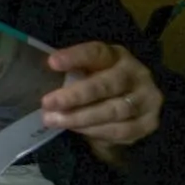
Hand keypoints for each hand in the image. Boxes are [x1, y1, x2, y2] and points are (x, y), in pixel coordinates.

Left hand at [41, 41, 162, 161]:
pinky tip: (76, 130)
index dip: (75, 57)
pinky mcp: (148, 123)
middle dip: (74, 96)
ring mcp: (146, 99)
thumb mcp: (86, 72)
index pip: (97, 53)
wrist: (133, 106)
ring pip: (113, 110)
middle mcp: (136, 75)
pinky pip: (120, 131)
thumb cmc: (99, 84)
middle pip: (106, 85)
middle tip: (47, 103)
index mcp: (116, 56)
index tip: (52, 62)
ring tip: (53, 120)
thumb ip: (69, 73)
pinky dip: (95, 132)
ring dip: (80, 118)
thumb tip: (36, 80)